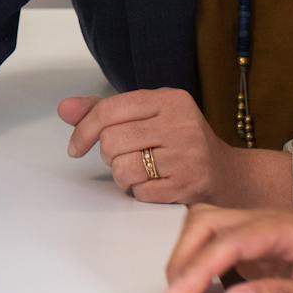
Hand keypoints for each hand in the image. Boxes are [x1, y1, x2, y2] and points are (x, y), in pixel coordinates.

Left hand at [60, 88, 278, 205]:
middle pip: (112, 141)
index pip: (109, 109)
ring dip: (123, 177)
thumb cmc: (180, 143)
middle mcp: (181, 123)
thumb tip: (64, 109)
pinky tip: (154, 185)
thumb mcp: (148, 116)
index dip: (84, 130)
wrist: (228, 175)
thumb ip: (105, 111)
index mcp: (169, 99)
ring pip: (122, 168)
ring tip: (139, 173)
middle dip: (109, 156)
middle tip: (123, 159)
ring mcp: (188, 155)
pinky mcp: (189, 185)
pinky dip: (139, 192)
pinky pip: (140, 192)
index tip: (76, 147)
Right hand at [163, 205, 292, 292]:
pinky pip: (223, 243)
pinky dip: (203, 261)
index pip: (231, 239)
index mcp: (291, 226)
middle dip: (185, 256)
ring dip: (190, 255)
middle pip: (211, 221)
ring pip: (212, 226)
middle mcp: (274, 220)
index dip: (199, 268)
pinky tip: (201, 288)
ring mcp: (267, 230)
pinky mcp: (264, 246)